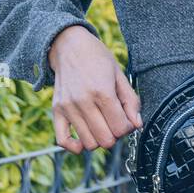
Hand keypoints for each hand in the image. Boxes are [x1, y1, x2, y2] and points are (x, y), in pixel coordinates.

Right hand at [47, 25, 141, 154]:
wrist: (70, 46)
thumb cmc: (98, 59)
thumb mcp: (120, 75)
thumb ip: (131, 101)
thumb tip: (137, 125)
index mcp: (103, 92)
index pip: (121, 128)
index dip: (128, 127)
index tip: (126, 118)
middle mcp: (83, 101)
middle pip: (106, 140)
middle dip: (115, 134)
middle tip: (114, 121)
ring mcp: (68, 107)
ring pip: (89, 143)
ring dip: (99, 139)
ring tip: (101, 125)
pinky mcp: (56, 111)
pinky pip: (62, 140)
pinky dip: (75, 146)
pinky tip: (83, 139)